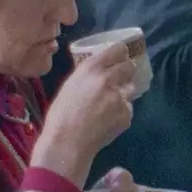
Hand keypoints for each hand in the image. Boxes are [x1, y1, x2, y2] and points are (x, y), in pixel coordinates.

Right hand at [33, 44, 135, 186]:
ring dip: (123, 93)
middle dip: (126, 71)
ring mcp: (120, 97)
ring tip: (108, 104)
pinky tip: (107, 120)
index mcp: (91, 68)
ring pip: (131, 88)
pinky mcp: (127, 114)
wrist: (68, 142)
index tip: (120, 56)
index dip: (121, 53)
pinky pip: (128, 108)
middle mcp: (108, 79)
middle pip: (130, 66)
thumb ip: (88, 75)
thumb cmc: (61, 114)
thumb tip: (102, 69)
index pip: (118, 49)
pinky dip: (121, 112)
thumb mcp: (70, 85)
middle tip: (120, 78)